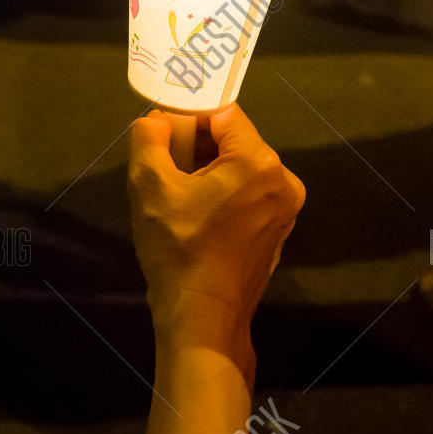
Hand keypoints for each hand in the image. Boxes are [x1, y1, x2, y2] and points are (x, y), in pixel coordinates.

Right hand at [128, 105, 304, 378]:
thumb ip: (148, 139)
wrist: (203, 320)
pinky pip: (246, 198)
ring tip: (177, 204)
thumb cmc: (178, 251)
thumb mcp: (149, 187)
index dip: (188, 119)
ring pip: (238, 171)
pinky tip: (196, 224)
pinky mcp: (277, 233)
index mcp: (259, 163)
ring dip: (206, 176)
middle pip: (232, 142)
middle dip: (195, 150)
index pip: (223, 113)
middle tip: (164, 174)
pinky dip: (221, 199)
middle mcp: (283, 181)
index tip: (162, 139)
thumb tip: (157, 120)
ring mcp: (284, 210)